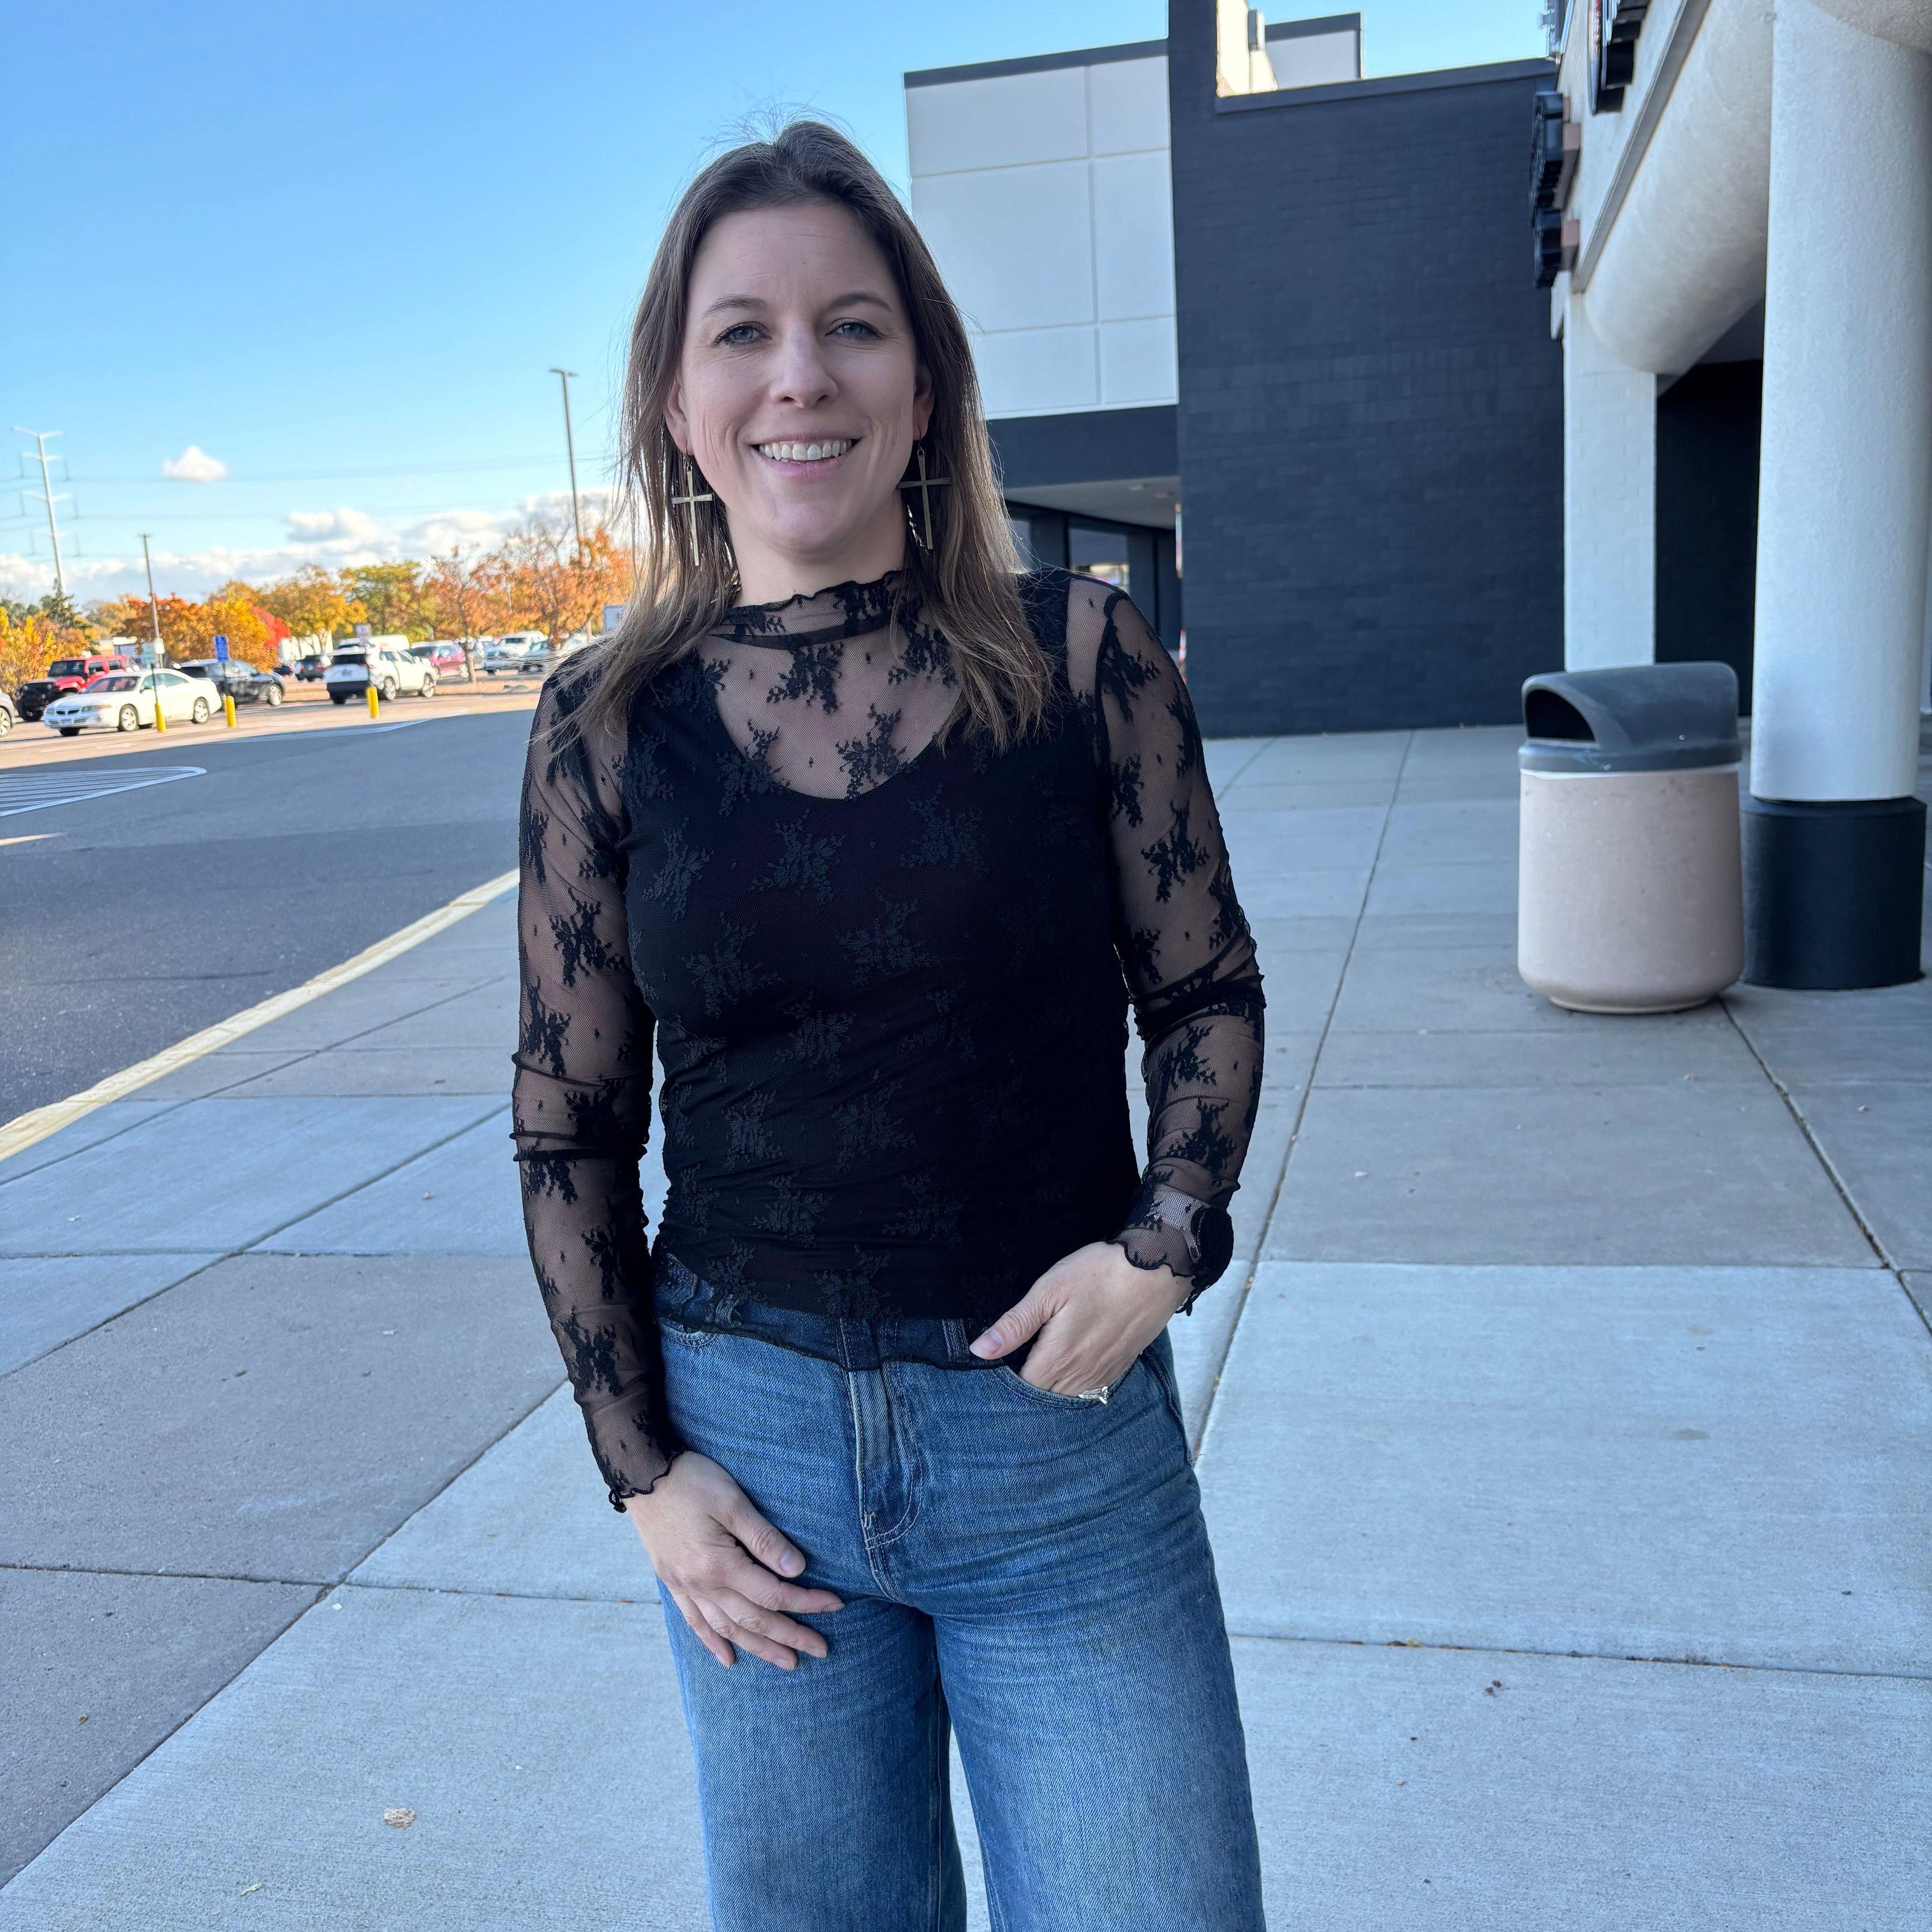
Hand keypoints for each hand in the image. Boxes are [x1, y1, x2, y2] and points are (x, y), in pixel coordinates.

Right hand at [624, 1451, 842, 1669]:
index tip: (835, 1606)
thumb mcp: (732, 1501)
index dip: (806, 1602)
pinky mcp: (672, 1582)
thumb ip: (764, 1538)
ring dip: (759, 1647)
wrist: (641, 1473)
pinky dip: (713, 1643)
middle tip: (821, 1650)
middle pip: (754, 1619)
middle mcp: (701, 1584)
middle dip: (790, 1637)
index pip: (773, 1593)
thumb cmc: (691, 1480)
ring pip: (727, 1629)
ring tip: (787, 1662)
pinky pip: (694, 1623)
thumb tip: (796, 1568)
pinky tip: (728, 1659)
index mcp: (719, 1564)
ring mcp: (684, 1587)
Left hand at [970, 1241, 1181, 1395]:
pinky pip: (1089, 1389)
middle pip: (1043, 1396)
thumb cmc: (1099, 1273)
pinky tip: (1068, 1362)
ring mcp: (1102, 1375)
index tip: (997, 1362)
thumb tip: (980, 1350)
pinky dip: (1073, 1382)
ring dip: (1050, 1386)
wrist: (1157, 1269)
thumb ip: (1014, 1325)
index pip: (1021, 1388)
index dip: (1004, 1377)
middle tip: (1015, 1361)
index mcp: (1057, 1358)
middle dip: (1027, 1385)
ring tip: (1039, 1362)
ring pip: (1066, 1396)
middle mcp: (1079, 1376)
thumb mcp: (1049, 1291)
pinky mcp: (1119, 1368)